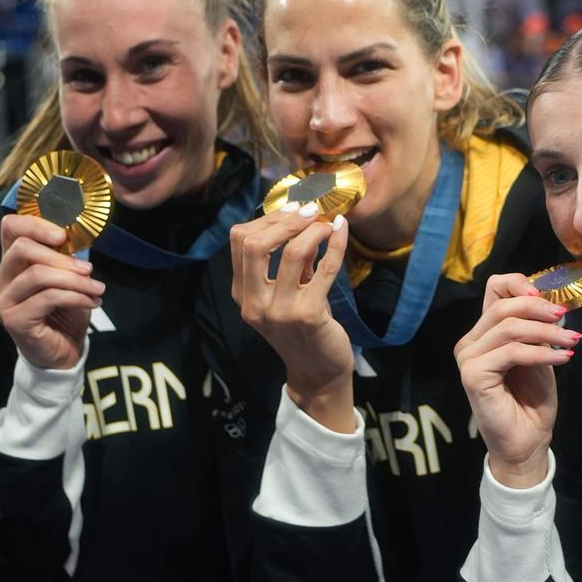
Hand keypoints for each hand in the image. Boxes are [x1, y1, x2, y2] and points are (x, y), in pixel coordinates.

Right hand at [0, 214, 103, 369]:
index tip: (64, 235)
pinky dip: (76, 296)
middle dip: (62, 257)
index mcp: (12, 263)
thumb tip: (78, 234)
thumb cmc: (65, 311)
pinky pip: (48, 298)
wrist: (64, 350)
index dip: (36, 224)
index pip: (10, 228)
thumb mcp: (68, 277)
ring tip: (97, 288)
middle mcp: (1, 280)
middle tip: (88, 269)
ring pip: (38, 274)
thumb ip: (65, 256)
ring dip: (75, 280)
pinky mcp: (13, 320)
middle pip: (22, 248)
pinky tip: (91, 302)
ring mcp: (3, 301)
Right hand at [230, 204, 354, 430]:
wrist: (319, 372)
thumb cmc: (304, 329)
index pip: (239, 241)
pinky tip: (342, 232)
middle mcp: (253, 303)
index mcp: (242, 294)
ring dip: (314, 229)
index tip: (292, 209)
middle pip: (254, 243)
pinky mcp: (308, 315)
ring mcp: (279, 311)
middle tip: (310, 211)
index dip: (267, 218)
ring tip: (328, 223)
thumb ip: (286, 262)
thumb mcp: (285, 294)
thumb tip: (301, 216)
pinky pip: (325, 268)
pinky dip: (336, 244)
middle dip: (285, 219)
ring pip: (292, 252)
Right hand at [454, 273, 580, 487]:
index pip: (493, 289)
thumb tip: (550, 302)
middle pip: (503, 307)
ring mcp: (468, 358)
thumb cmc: (532, 399)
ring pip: (509, 328)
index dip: (518, 284)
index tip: (547, 296)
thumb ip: (535, 328)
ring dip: (546, 333)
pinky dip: (542, 352)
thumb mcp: (538, 353)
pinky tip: (564, 358)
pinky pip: (512, 352)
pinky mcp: (473, 375)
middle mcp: (470, 342)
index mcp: (483, 332)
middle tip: (565, 319)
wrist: (528, 439)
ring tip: (571, 341)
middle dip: (539, 309)